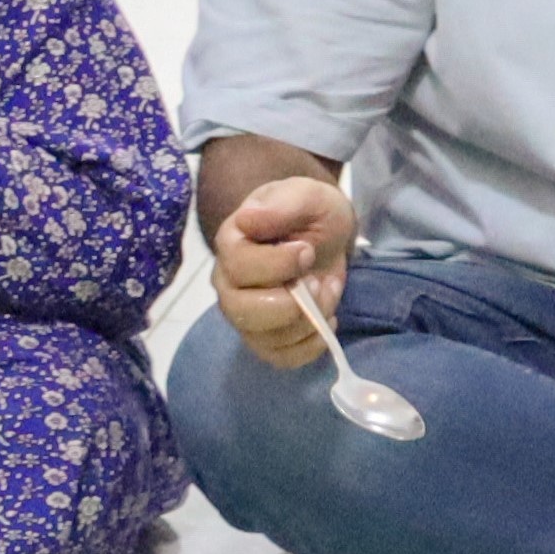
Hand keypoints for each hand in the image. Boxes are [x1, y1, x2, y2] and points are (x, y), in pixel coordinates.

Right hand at [208, 175, 355, 363]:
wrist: (325, 233)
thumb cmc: (311, 212)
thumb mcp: (307, 196)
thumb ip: (283, 204)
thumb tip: (247, 219)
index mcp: (231, 243)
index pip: (239, 267)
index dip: (278, 265)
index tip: (307, 251)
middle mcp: (228, 282)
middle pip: (241, 311)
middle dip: (290, 304)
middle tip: (317, 282)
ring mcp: (245, 313)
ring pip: (263, 338)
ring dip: (308, 322)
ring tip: (326, 293)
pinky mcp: (265, 336)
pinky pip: (279, 357)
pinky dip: (309, 347)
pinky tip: (326, 321)